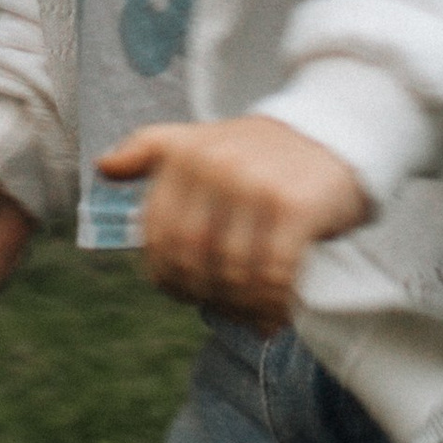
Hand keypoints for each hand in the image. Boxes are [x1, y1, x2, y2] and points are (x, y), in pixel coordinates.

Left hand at [94, 115, 369, 329]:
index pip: (158, 239)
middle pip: (191, 260)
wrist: (340, 127)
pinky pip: (271, 275)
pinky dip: (272, 305)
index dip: (169, 278)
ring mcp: (254, 186)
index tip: (192, 294)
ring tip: (255, 316)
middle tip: (227, 309)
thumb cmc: (264, 151)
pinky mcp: (294, 207)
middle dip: (206, 296)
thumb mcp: (203, 140)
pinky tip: (278, 314)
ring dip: (242, 308)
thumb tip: (102, 167)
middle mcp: (214, 166)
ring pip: (231, 273)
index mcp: (183, 155)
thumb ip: (151, 151)